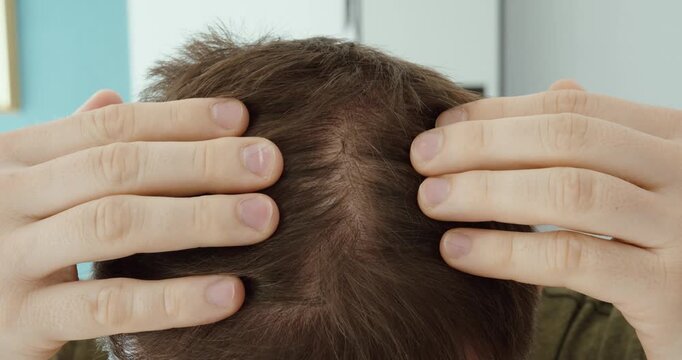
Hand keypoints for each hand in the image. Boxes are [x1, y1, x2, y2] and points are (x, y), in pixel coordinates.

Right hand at [0, 90, 282, 358]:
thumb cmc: (12, 241)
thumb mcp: (31, 187)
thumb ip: (70, 149)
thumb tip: (112, 95)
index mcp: (16, 158)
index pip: (110, 126)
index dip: (180, 119)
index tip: (243, 117)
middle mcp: (7, 198)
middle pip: (118, 168)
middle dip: (201, 162)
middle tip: (270, 164)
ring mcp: (9, 259)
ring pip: (114, 225)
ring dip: (198, 218)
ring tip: (263, 218)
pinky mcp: (20, 323)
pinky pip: (106, 306)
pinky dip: (172, 300)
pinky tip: (229, 293)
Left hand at [410, 80, 681, 359]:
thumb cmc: (660, 244)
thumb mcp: (640, 180)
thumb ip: (602, 140)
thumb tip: (557, 88)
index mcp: (669, 138)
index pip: (573, 109)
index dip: (498, 113)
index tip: (442, 126)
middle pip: (568, 140)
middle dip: (483, 146)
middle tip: (423, 160)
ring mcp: (681, 230)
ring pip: (569, 192)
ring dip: (486, 192)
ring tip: (432, 201)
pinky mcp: (666, 290)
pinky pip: (573, 257)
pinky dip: (506, 251)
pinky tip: (459, 250)